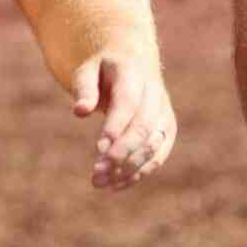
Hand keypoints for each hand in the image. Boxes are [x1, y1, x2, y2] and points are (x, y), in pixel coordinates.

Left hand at [71, 52, 175, 189]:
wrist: (134, 61)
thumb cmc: (103, 69)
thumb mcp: (88, 70)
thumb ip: (84, 88)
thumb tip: (80, 111)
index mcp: (134, 73)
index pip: (128, 102)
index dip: (116, 126)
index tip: (99, 149)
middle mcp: (155, 94)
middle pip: (143, 127)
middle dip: (121, 153)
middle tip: (96, 174)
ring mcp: (164, 112)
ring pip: (153, 145)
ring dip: (129, 168)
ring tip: (99, 183)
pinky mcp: (167, 129)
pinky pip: (159, 155)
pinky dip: (140, 172)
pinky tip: (116, 185)